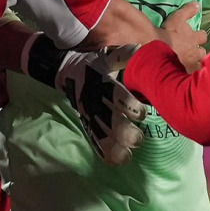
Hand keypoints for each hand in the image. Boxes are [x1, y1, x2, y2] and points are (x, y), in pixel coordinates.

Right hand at [54, 46, 147, 165]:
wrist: (67, 73)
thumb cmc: (93, 64)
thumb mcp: (106, 56)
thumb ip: (123, 55)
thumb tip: (139, 49)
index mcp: (101, 83)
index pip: (115, 96)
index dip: (129, 106)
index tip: (142, 113)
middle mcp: (95, 101)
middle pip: (108, 120)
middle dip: (124, 132)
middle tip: (138, 138)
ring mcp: (89, 115)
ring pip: (101, 134)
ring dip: (114, 147)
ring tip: (127, 156)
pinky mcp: (86, 124)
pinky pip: (93, 140)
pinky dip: (104, 151)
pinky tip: (116, 161)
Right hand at [159, 2, 205, 72]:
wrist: (157, 50)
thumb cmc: (167, 33)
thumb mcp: (177, 17)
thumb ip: (188, 10)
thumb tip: (198, 4)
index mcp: (194, 39)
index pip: (203, 36)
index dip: (200, 35)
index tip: (197, 35)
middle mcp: (195, 52)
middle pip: (202, 53)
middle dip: (199, 52)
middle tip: (193, 51)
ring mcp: (189, 64)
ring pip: (198, 66)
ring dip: (195, 64)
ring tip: (190, 64)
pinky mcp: (183, 73)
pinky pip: (188, 75)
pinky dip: (187, 74)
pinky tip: (183, 73)